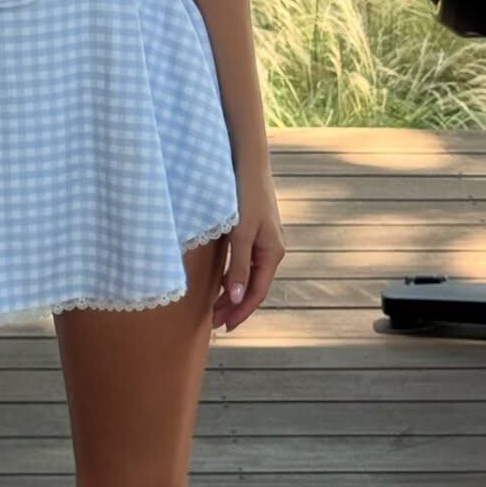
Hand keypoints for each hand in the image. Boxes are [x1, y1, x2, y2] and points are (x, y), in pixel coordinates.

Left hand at [211, 164, 285, 332]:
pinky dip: (233, 274)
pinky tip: (221, 278)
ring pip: (248, 274)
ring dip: (232, 291)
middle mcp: (271, 248)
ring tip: (215, 305)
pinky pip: (244, 260)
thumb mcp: (241, 232)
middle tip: (214, 322)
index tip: (223, 327)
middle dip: (234, 305)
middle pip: (253, 286)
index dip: (240, 312)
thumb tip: (237, 299)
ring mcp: (263, 238)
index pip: (256, 292)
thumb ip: (239, 265)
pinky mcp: (253, 228)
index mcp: (272, 253)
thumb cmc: (245, 194)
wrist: (247, 159)